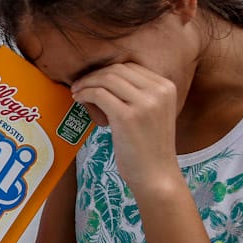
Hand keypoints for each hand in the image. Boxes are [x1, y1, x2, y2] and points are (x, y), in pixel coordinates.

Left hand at [70, 62, 180, 191]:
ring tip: (76, 92)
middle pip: (117, 69)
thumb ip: (139, 95)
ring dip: (87, 83)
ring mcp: (144, 103)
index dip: (107, 71)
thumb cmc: (149, 149)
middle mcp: (158, 91)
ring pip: (106, 79)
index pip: (131, 67)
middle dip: (94, 75)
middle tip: (79, 85)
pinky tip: (78, 100)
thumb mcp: (153, 113)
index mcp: (166, 87)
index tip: (93, 80)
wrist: (156, 176)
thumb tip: (106, 79)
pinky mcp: (127, 116)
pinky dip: (85, 94)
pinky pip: (99, 94)